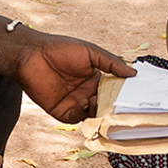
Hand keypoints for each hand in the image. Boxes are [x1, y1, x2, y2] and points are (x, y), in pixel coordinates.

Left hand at [12, 35, 138, 123]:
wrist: (32, 55)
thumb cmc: (60, 49)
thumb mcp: (90, 52)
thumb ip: (111, 63)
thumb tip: (134, 72)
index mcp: (96, 79)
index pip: (114, 91)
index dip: (123, 94)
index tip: (135, 96)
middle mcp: (87, 93)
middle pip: (106, 106)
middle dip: (114, 106)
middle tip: (123, 106)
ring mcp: (75, 104)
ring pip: (94, 115)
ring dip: (101, 112)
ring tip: (106, 104)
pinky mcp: (62, 112)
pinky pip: (78, 119)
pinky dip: (86, 116)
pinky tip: (90, 106)